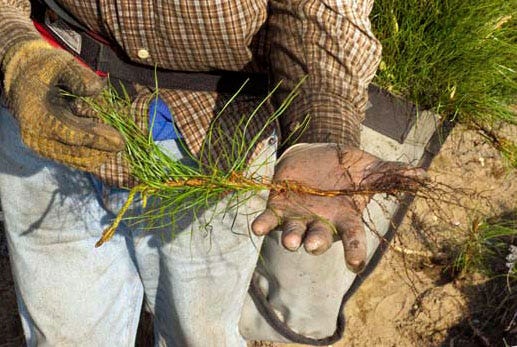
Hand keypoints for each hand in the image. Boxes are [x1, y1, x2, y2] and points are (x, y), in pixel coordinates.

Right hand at [2, 40, 123, 170]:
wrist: (22, 76)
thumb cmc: (42, 67)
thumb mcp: (59, 63)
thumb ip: (77, 76)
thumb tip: (96, 89)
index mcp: (37, 116)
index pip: (71, 134)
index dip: (98, 138)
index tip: (120, 142)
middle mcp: (37, 137)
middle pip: (79, 154)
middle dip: (104, 147)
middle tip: (123, 137)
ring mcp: (44, 147)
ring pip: (81, 160)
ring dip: (102, 151)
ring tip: (112, 133)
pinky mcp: (52, 151)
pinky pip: (80, 159)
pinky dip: (96, 150)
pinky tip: (105, 136)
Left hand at [252, 143, 425, 272]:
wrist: (316, 153)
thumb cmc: (346, 168)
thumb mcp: (370, 169)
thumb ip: (392, 174)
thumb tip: (423, 174)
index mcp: (344, 218)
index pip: (352, 238)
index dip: (354, 251)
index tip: (355, 264)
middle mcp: (321, 222)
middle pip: (319, 239)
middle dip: (315, 243)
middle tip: (313, 245)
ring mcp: (298, 216)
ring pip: (294, 233)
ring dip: (290, 238)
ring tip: (290, 241)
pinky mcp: (278, 206)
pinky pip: (269, 219)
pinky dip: (263, 225)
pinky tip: (257, 228)